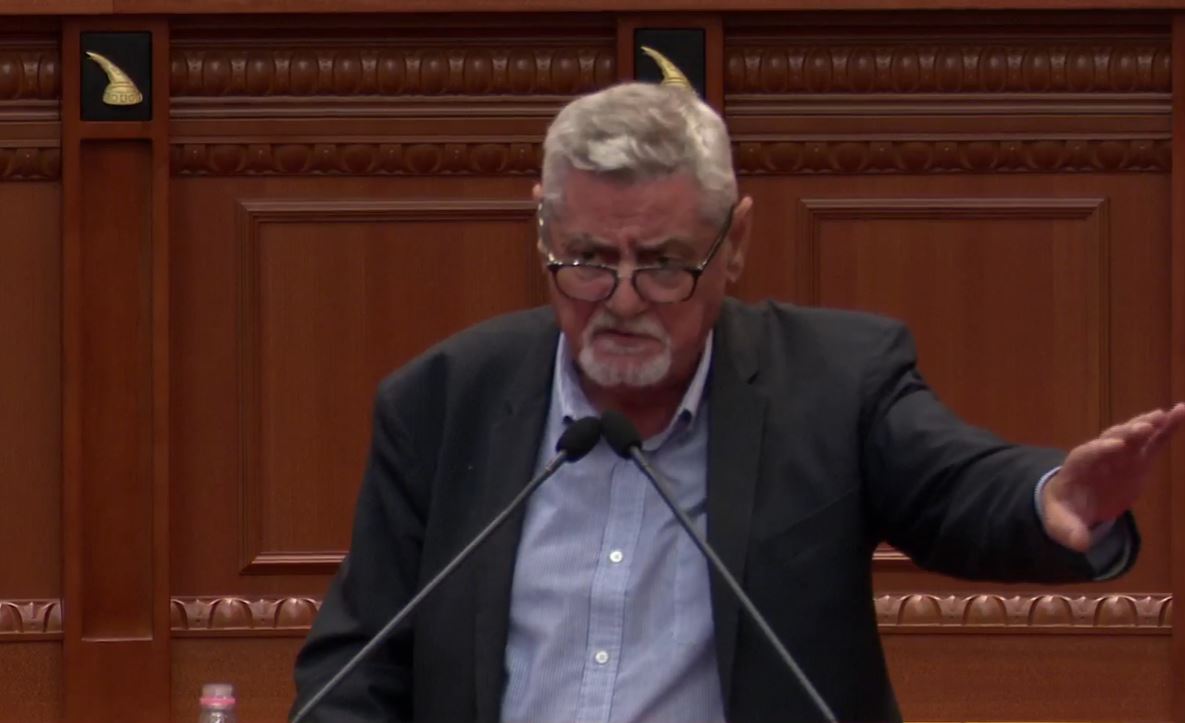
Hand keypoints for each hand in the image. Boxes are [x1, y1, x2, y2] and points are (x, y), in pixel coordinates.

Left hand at [1041, 403, 1184, 551]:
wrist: (1075, 504)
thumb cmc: (1066, 511)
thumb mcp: (1062, 525)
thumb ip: (1070, 532)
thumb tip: (1080, 544)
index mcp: (1078, 467)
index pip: (1087, 454)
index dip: (1099, 450)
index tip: (1115, 447)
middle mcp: (1100, 455)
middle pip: (1112, 440)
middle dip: (1127, 434)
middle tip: (1145, 427)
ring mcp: (1121, 454)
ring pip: (1135, 436)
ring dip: (1149, 425)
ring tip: (1166, 415)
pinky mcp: (1139, 459)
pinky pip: (1154, 441)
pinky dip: (1168, 428)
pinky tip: (1181, 412)